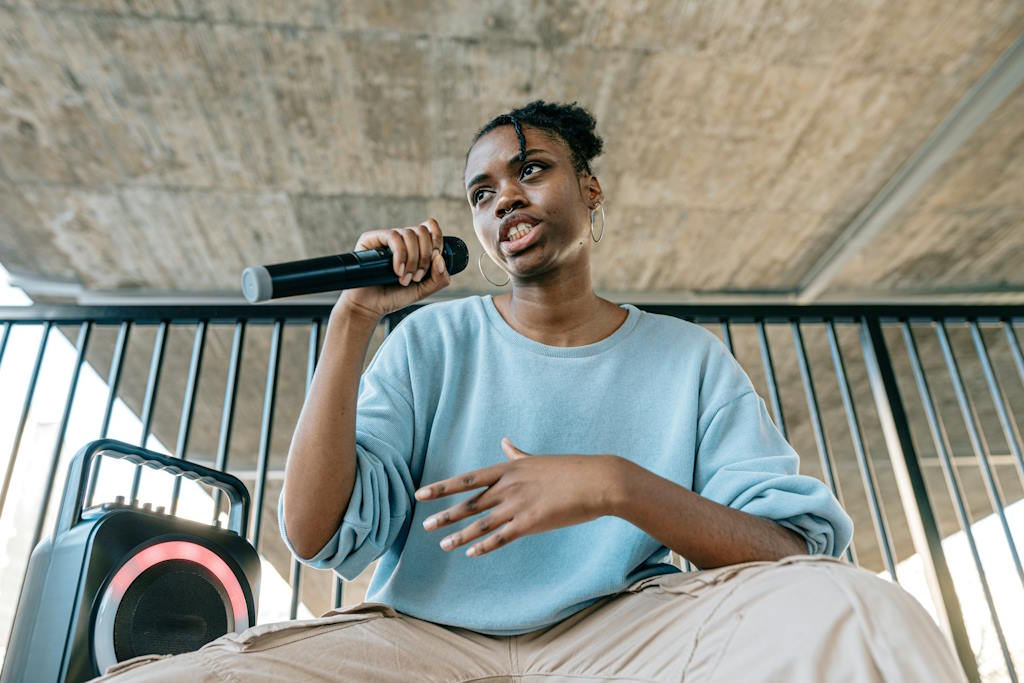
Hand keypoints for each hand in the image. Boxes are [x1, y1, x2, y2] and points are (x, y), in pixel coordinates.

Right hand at [335, 218, 451, 322]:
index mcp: (415, 246)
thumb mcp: (424, 290)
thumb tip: (439, 257)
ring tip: (405, 279)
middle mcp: (401, 239)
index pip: (430, 228)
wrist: (371, 306)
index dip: (437, 240)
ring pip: (409, 234)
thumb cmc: (395, 296)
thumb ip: (439, 278)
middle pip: (422, 231)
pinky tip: (397, 271)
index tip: (435, 258)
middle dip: (425, 256)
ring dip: (413, 259)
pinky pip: (393, 237)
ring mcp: (386, 237)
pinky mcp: (372, 239)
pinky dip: (401, 255)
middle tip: (417, 277)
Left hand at [415, 438, 620, 556]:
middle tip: (424, 524)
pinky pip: (503, 536)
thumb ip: (517, 454)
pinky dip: (486, 545)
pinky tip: (471, 553)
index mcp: (509, 470)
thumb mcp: (538, 460)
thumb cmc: (571, 470)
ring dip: (460, 534)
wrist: (599, 480)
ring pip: (482, 522)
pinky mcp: (533, 521)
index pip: (468, 479)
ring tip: (442, 544)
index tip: (422, 493)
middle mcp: (510, 486)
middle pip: (470, 502)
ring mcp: (520, 504)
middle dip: (445, 514)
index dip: (444, 487)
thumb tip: (504, 441)